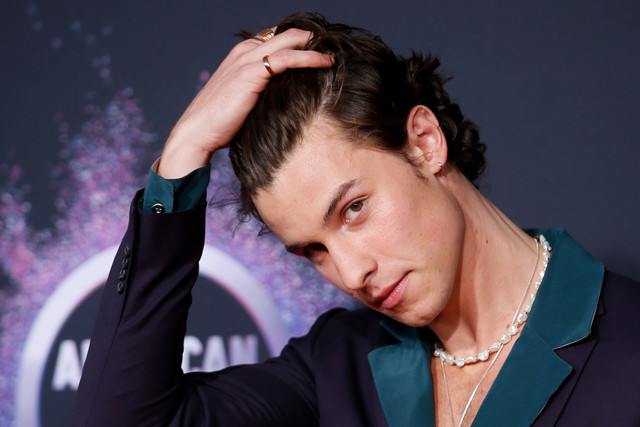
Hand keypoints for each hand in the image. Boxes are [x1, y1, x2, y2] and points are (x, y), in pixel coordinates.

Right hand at [157, 28, 333, 178]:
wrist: (198, 132)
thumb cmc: (221, 125)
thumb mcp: (244, 102)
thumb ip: (263, 93)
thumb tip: (287, 100)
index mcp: (241, 56)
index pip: (277, 39)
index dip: (301, 43)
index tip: (323, 51)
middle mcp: (244, 52)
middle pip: (286, 34)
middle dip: (312, 38)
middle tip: (334, 47)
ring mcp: (247, 60)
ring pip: (289, 40)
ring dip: (315, 44)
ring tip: (335, 52)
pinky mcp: (252, 73)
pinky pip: (288, 58)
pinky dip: (310, 57)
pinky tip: (326, 62)